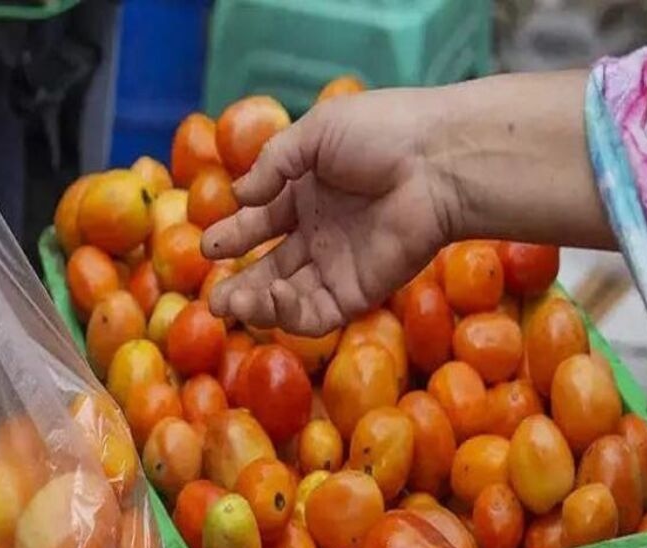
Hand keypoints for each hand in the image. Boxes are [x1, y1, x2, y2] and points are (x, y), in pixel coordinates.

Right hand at [202, 72, 612, 336]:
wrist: (439, 162)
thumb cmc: (382, 134)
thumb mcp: (316, 133)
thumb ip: (273, 164)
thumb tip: (239, 196)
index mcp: (308, 194)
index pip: (261, 222)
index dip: (233, 235)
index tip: (208, 245)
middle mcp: (320, 234)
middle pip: (269, 268)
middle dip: (238, 284)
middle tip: (211, 297)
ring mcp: (338, 266)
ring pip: (287, 297)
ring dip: (255, 304)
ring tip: (231, 302)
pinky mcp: (357, 292)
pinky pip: (315, 315)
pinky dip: (288, 314)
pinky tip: (273, 295)